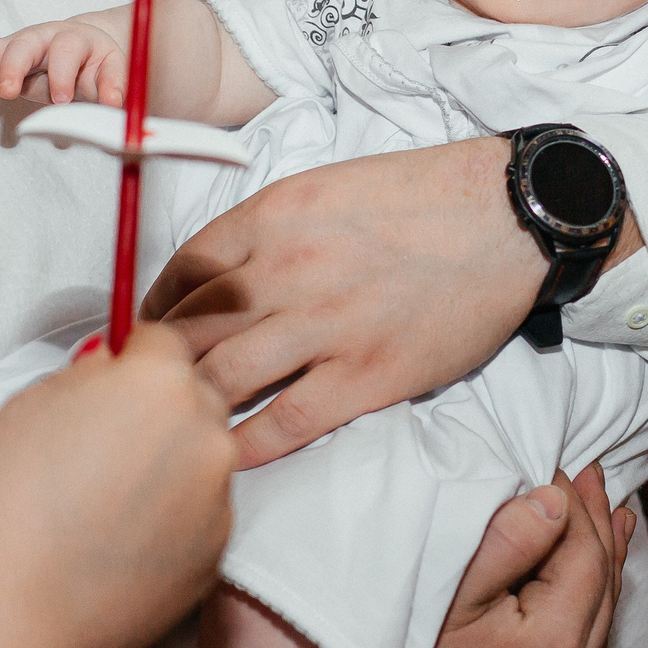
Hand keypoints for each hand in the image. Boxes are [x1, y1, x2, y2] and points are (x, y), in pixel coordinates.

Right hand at [0, 19, 126, 121]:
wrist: (83, 48)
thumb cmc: (96, 61)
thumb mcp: (113, 70)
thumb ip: (114, 86)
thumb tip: (113, 105)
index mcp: (73, 37)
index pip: (65, 48)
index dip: (62, 73)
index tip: (62, 100)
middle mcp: (40, 38)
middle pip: (22, 44)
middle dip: (12, 67)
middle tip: (8, 92)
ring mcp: (16, 48)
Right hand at [0, 322, 233, 647]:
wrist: (18, 604)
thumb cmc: (12, 500)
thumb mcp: (32, 403)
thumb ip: (88, 372)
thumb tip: (112, 362)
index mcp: (160, 382)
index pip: (165, 340)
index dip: (132, 358)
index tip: (111, 377)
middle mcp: (206, 433)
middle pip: (195, 398)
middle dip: (160, 410)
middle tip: (104, 444)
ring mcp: (219, 497)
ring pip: (202, 461)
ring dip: (171, 468)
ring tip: (107, 502)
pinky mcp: (218, 553)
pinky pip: (201, 518)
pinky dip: (172, 522)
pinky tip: (120, 541)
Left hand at [147, 139, 542, 466]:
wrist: (506, 217)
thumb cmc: (419, 199)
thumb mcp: (324, 189)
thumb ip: (265, 231)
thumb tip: (213, 275)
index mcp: (272, 216)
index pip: (182, 273)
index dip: (153, 310)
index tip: (146, 335)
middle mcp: (286, 269)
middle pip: (190, 330)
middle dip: (156, 366)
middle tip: (141, 394)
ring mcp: (325, 325)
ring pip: (224, 379)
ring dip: (191, 407)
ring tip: (173, 431)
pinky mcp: (367, 374)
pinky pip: (286, 422)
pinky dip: (248, 445)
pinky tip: (227, 458)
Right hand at [412, 466, 634, 647]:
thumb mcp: (444, 593)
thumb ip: (506, 542)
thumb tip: (556, 499)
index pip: (584, 556)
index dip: (577, 503)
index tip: (556, 463)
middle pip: (603, 586)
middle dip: (598, 525)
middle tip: (595, 471)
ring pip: (601, 618)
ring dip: (600, 562)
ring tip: (608, 514)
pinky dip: (588, 603)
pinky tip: (588, 581)